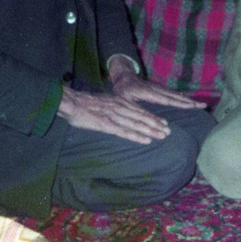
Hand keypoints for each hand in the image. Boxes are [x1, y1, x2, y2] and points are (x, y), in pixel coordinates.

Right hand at [56, 86, 171, 143]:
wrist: (72, 102)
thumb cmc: (85, 103)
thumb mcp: (104, 102)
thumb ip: (114, 108)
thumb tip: (123, 114)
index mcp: (119, 101)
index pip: (140, 110)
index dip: (153, 117)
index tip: (164, 122)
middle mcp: (120, 107)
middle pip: (142, 117)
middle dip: (156, 124)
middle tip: (168, 131)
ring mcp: (114, 116)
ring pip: (137, 124)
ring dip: (151, 130)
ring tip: (162, 136)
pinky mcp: (107, 125)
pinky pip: (125, 131)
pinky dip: (137, 136)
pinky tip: (146, 140)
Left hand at [108, 57, 206, 109]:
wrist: (123, 76)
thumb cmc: (122, 90)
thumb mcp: (125, 99)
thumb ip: (135, 107)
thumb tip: (148, 118)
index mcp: (150, 93)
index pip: (168, 100)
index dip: (181, 104)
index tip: (192, 106)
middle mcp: (157, 90)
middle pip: (176, 97)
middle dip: (190, 102)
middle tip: (204, 105)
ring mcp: (159, 89)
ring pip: (176, 95)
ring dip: (188, 100)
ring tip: (200, 104)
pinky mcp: (159, 89)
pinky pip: (172, 94)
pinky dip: (181, 97)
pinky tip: (187, 100)